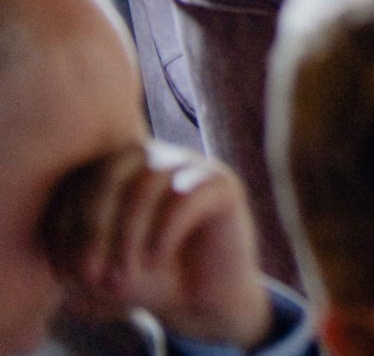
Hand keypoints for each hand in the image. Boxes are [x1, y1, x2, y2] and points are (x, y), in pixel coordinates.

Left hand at [53, 143, 272, 349]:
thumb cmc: (146, 280)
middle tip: (92, 278)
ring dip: (127, 237)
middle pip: (111, 171)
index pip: (80, 179)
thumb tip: (71, 242)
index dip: (66, 226)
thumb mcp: (100, 269)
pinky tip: (155, 261)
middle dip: (95, 229)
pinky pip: (185, 196)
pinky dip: (162, 233)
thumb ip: (78, 249)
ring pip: (148, 182)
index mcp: (116, 169)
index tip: (71, 276)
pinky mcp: (222, 184)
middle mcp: (154, 158)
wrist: (203, 300)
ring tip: (123, 280)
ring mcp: (190, 166)